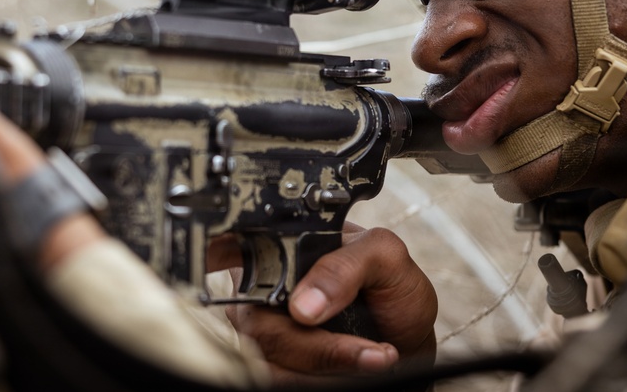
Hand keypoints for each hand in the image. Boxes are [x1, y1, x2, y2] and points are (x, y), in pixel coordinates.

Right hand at [217, 223, 437, 385]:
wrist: (407, 341)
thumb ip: (345, 264)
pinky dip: (324, 378)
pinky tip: (360, 367)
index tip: (267, 293)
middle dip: (315, 342)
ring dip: (326, 363)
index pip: (230, 247)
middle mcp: (262, 289)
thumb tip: (302, 305)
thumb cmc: (392, 292)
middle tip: (367, 349)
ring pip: (270, 357)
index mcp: (282, 247)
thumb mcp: (385, 257)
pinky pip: (281, 379)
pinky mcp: (275, 364)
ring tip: (373, 357)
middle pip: (259, 320)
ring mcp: (263, 330)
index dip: (219, 257)